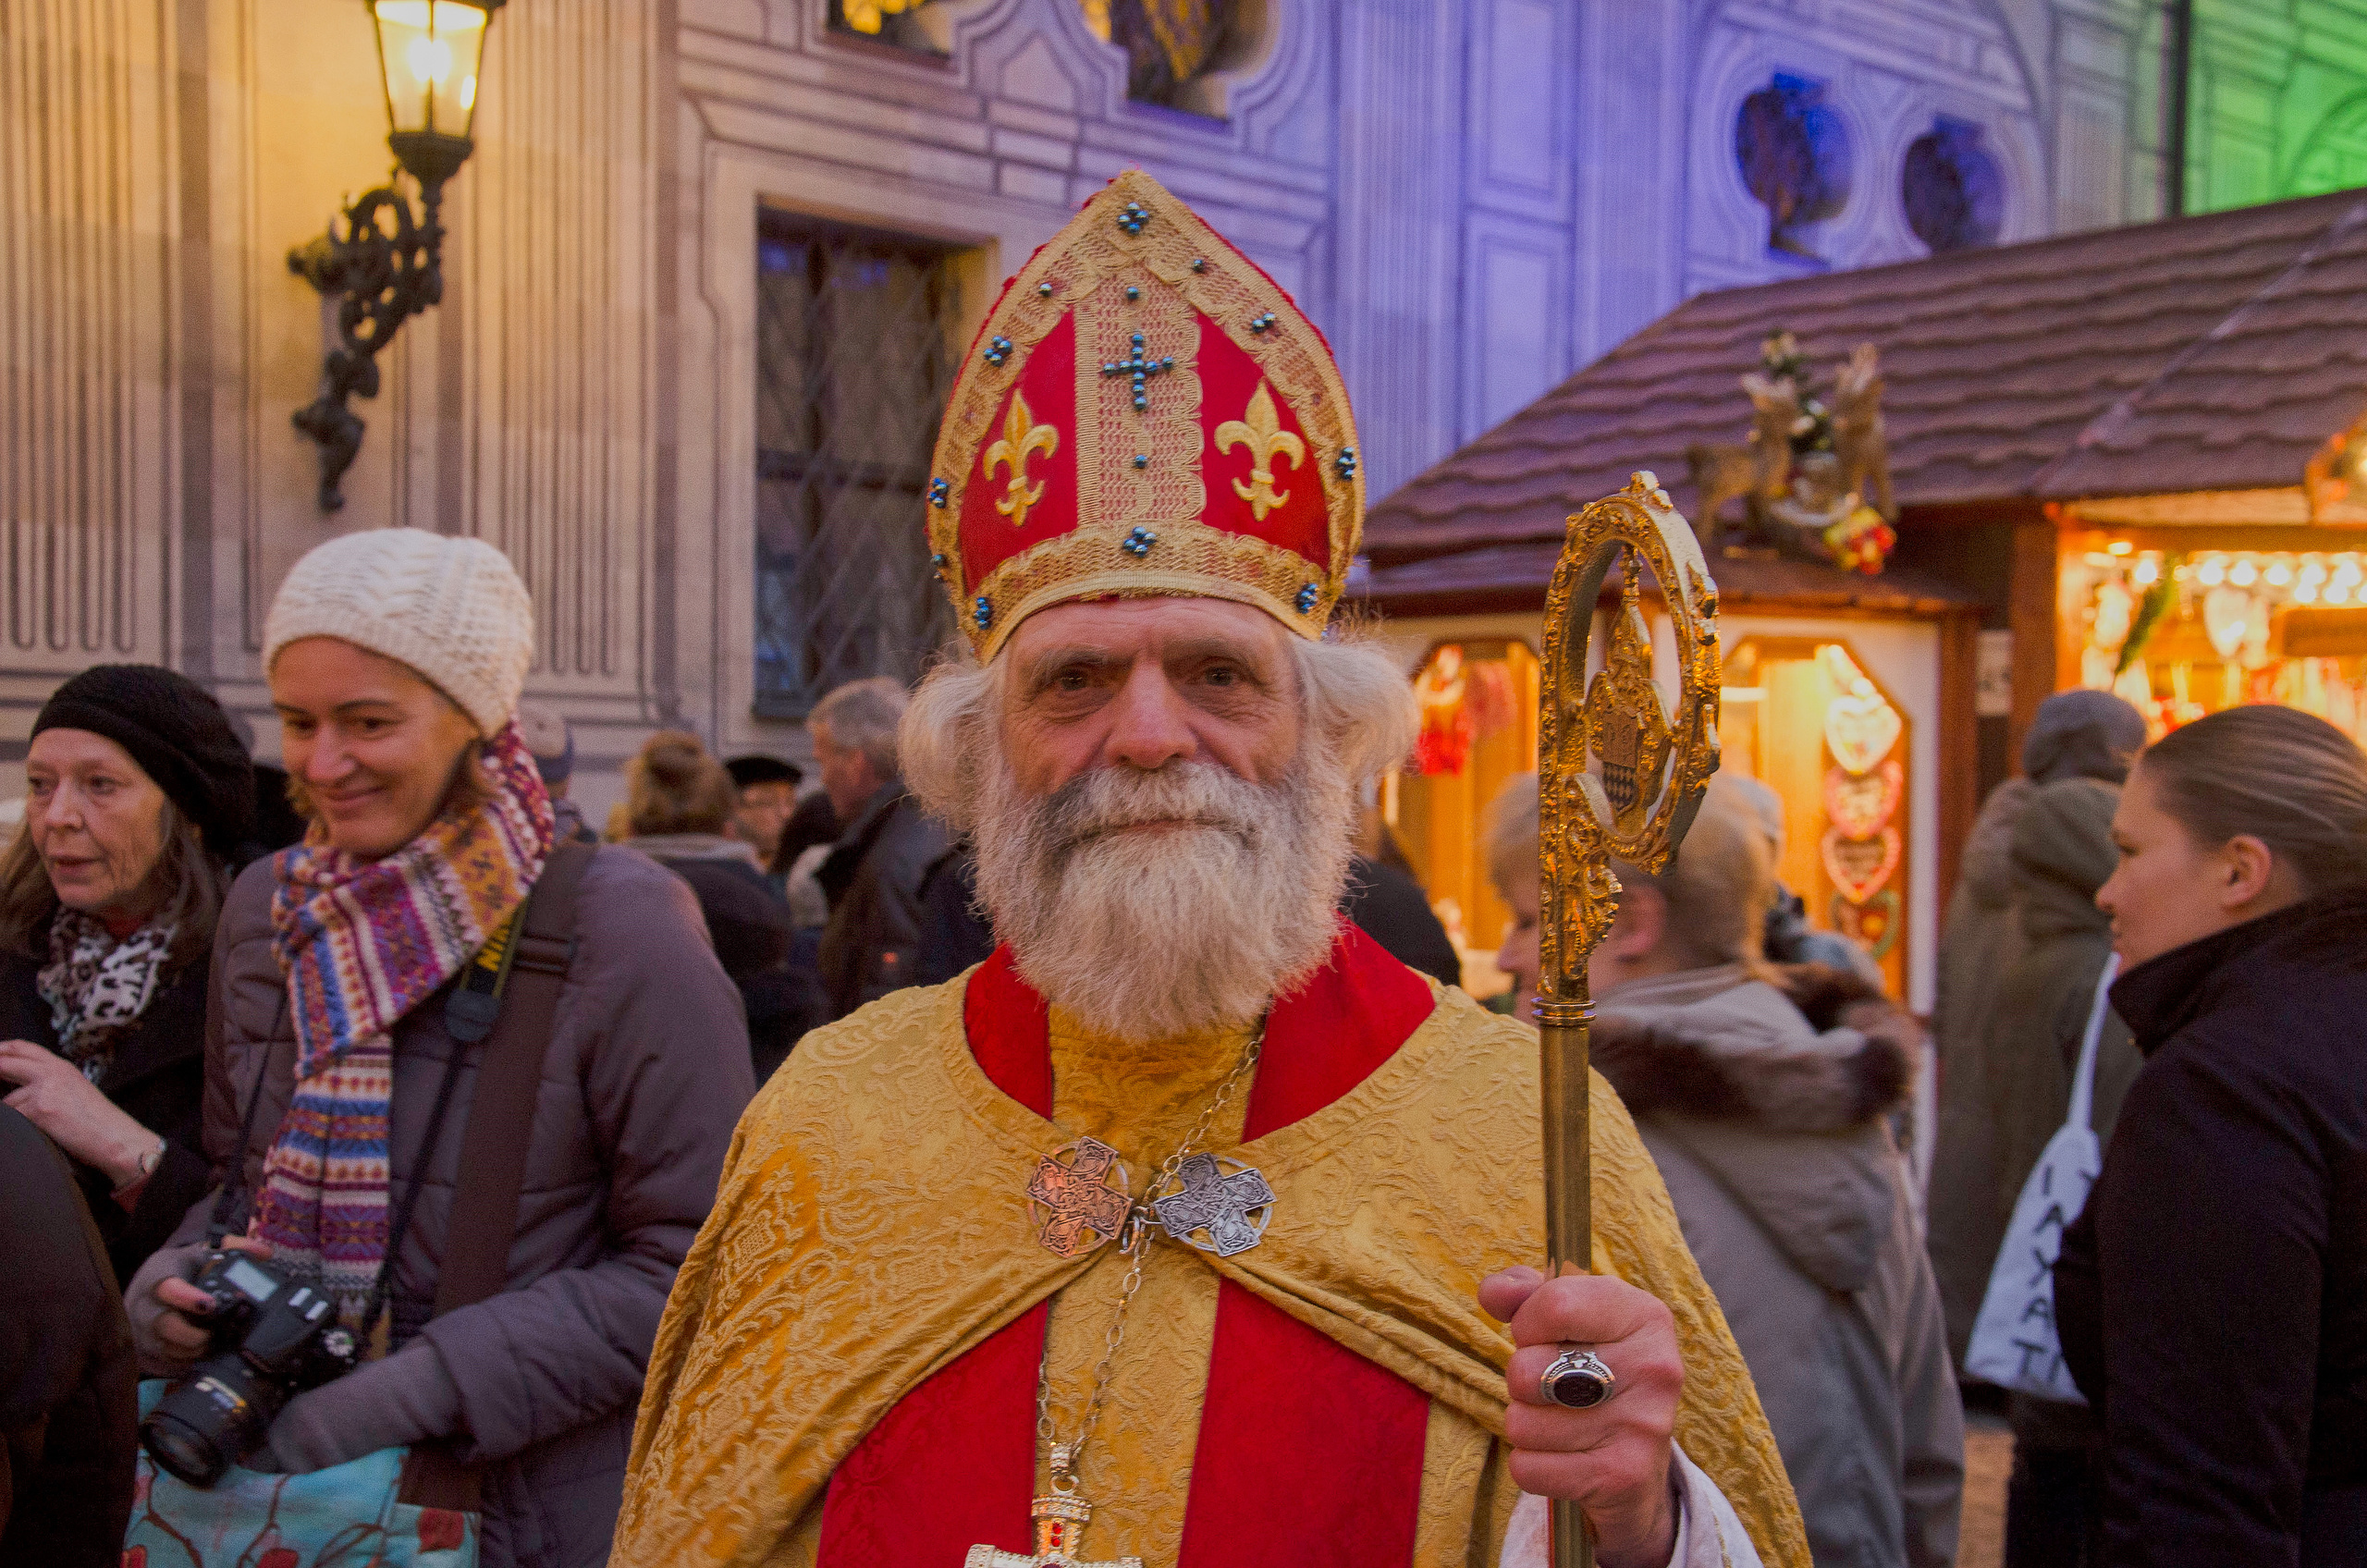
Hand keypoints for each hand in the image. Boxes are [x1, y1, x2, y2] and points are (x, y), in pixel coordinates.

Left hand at [0, 1038, 155, 1186]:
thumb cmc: (98, 1120)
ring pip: (7, 1101)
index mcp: (62, 1067)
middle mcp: (52, 1073)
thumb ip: (50, 1081)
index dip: (1, 1049)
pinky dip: (17, 1126)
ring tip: (35, 1123)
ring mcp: (44, 1090)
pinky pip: (13, 1118)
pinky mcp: (38, 1110)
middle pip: (6, 1063)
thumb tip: (20, 1086)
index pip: (23, 1048)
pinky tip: (35, 1131)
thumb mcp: (76, 1089)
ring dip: (11, 1113)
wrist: (114, 1137)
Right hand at [138, 1234, 273, 1371]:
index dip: (188, 1298)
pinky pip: (172, 1361)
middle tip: (215, 1331)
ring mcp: (146, 1332)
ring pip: (169, 1348)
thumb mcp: (200, 1254)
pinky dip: (193, 1358)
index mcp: (159, 1278)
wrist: (149, 1292)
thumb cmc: (180, 1272)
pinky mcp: (151, 1351)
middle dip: (193, 1332)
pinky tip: (209, 1349)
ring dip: (197, 1348)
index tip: (210, 1305)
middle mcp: (146, 1307)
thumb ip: (233, 1249)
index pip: (168, 1288)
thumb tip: (264, 1253)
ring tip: (217, 1338)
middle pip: (165, 1325)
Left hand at [1482, 1264, 1683, 1567]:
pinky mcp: (1624, 1477)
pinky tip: (1563, 1458)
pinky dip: (1530, 1465)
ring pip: (1521, 1424)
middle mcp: (1655, 1368)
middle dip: (1521, 1380)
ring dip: (1526, 1425)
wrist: (1637, 1465)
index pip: (1554, 1305)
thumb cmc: (1593, 1370)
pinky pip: (1527, 1467)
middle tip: (1553, 1387)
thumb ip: (1524, 1292)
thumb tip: (1493, 1293)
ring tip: (1561, 1422)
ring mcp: (1643, 1426)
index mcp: (1646, 1315)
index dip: (1527, 1324)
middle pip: (1527, 1369)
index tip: (1542, 1338)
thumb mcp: (1570, 1317)